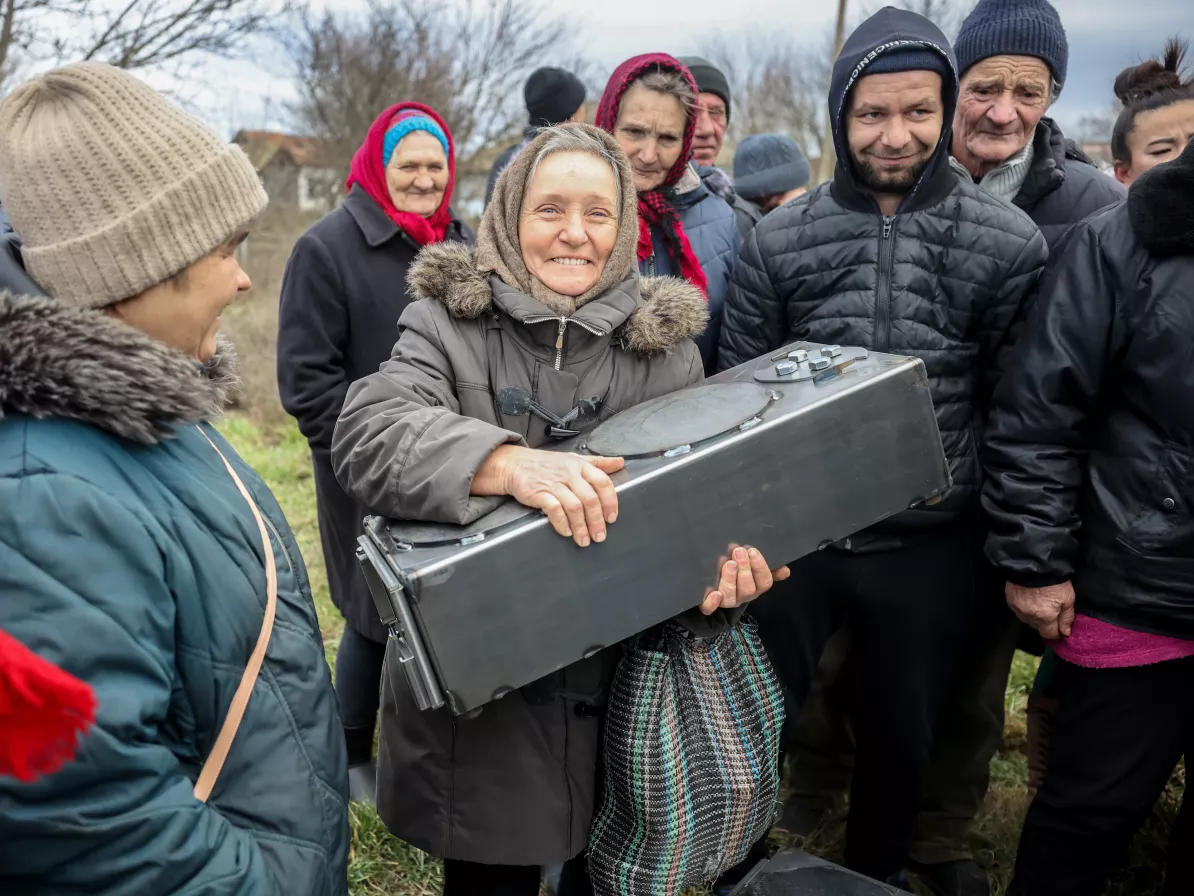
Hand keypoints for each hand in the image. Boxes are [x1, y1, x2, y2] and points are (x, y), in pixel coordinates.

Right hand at [473, 445, 623, 546]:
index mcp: (580, 466)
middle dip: (597, 520)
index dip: (610, 501)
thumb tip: (620, 463)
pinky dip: (561, 523)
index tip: (612, 517)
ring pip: (574, 506)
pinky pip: (554, 509)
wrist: (514, 464)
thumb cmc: (546, 464)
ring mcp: (554, 483)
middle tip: (600, 535)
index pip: (602, 482)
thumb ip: (598, 463)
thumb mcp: (574, 459)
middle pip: (590, 499)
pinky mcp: (539, 493)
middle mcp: (569, 474)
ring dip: (581, 526)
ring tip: (584, 540)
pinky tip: (566, 532)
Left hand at [700, 546, 790, 614]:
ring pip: (730, 597)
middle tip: (738, 551)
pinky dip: (712, 603)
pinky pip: (710, 608)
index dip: (760, 567)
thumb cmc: (736, 572)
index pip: (764, 582)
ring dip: (730, 580)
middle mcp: (742, 596)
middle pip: (748, 589)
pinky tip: (714, 594)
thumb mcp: (753, 569)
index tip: (753, 551)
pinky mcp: (708, 605)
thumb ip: (769, 569)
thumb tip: (786, 570)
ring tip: (728, 563)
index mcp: (755, 587)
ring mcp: (726, 602)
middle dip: (745, 570)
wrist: (710, 588)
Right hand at [1006, 581, 1075, 640]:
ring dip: (1033, 615)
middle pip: (1037, 627)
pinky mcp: (1010, 600)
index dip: (1056, 633)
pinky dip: (1024, 607)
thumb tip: (1065, 633)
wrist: (1034, 563)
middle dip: (1045, 622)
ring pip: (1027, 619)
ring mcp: (1017, 609)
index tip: (1059, 628)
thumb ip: (1067, 618)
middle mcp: (1029, 616)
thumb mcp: (1068, 598)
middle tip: (1051, 610)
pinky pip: (1018, 610)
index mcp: (1044, 618)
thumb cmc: (1053, 580)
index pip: (1049, 635)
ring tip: (1039, 602)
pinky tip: (1029, 598)